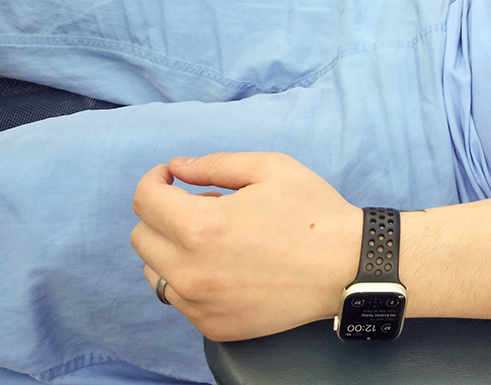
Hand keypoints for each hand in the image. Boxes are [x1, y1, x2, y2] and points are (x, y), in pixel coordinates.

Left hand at [130, 152, 363, 341]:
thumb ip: (215, 164)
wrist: (347, 267)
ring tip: (213, 238)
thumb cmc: (314, 214)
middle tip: (201, 205)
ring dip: (171, 249)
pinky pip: (179, 299)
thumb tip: (177, 168)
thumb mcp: (270, 168)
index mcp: (202, 227)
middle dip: (162, 213)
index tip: (170, 177)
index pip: (145, 201)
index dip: (154, 180)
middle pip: (142, 237)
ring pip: (154, 272)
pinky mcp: (213, 326)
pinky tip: (224, 266)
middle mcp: (192, 271)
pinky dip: (190, 279)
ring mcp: (200, 304)